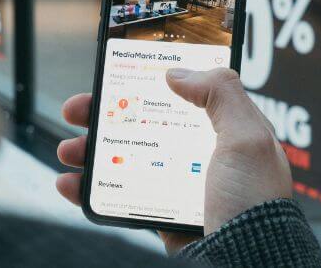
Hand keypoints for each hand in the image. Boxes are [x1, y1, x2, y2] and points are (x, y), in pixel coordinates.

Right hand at [56, 68, 291, 252]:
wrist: (244, 263)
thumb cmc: (253, 203)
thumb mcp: (247, 138)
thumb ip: (221, 94)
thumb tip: (178, 72)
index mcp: (223, 129)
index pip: (182, 93)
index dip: (148, 81)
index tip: (117, 72)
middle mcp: (199, 152)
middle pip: (143, 122)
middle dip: (105, 113)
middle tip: (77, 109)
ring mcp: (177, 182)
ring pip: (125, 156)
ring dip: (90, 150)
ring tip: (67, 149)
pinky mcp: (161, 211)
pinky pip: (119, 194)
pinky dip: (91, 188)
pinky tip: (71, 183)